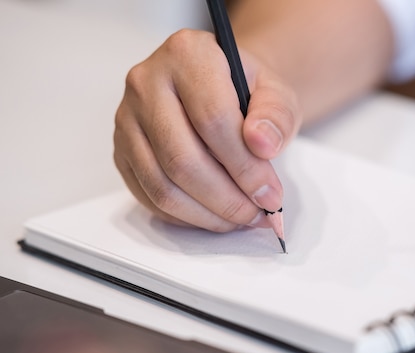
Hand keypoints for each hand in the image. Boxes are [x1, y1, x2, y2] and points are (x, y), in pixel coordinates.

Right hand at [114, 29, 300, 231]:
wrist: (220, 87)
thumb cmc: (246, 92)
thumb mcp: (276, 93)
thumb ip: (275, 116)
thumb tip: (262, 144)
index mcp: (187, 54)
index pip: (213, 120)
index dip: (245, 167)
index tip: (270, 195)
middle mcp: (147, 82)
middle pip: (182, 159)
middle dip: (227, 199)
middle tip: (259, 215)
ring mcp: (128, 118)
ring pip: (162, 185)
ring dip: (207, 214)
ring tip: (240, 218)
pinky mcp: (121, 150)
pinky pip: (148, 196)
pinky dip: (185, 217)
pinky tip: (214, 216)